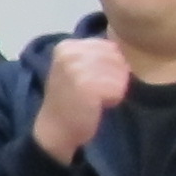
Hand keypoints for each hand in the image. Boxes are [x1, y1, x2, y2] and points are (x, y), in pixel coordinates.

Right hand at [35, 37, 133, 163]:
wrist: (55, 129)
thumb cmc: (69, 99)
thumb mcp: (75, 68)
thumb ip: (94, 54)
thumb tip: (120, 50)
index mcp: (66, 46)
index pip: (110, 47)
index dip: (109, 66)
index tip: (91, 80)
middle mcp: (69, 53)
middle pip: (117, 59)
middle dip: (113, 76)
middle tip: (94, 91)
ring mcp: (77, 69)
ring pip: (120, 73)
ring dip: (114, 88)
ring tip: (96, 98)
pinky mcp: (87, 86)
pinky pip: (118, 88)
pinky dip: (114, 99)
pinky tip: (97, 105)